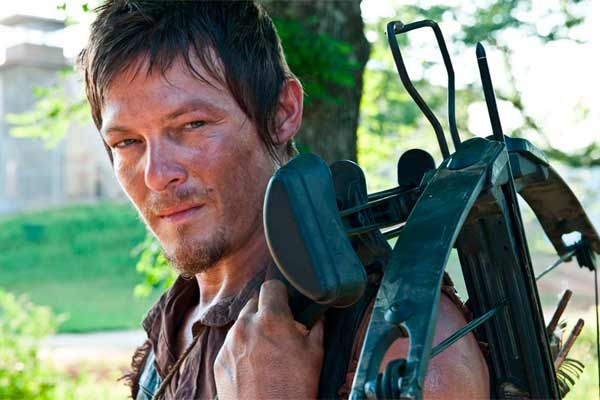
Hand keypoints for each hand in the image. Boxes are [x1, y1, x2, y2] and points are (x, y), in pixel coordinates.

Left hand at [214, 279, 323, 399]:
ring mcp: (229, 343)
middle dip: (266, 311)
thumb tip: (318, 316)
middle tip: (279, 330)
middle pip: (254, 303)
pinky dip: (242, 348)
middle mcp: (246, 326)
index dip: (281, 293)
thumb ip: (316, 328)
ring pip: (241, 323)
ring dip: (253, 330)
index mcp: (271, 320)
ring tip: (268, 352)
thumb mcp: (315, 355)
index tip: (286, 303)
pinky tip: (255, 366)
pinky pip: (232, 344)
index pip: (271, 286)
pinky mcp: (219, 360)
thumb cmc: (295, 389)